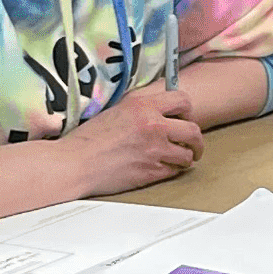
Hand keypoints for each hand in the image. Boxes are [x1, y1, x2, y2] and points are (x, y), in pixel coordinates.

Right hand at [60, 85, 203, 192]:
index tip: (184, 119)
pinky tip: (162, 167)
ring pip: (187, 155)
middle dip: (196, 140)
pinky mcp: (151, 172)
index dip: (188, 111)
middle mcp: (154, 126)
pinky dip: (171, 170)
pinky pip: (174, 171)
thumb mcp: (116, 110)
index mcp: (143, 106)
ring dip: (185, 157)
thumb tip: (160, 110)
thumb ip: (141, 109)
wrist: (76, 163)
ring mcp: (154, 151)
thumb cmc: (89, 139)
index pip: (183, 101)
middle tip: (192, 144)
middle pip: (193, 131)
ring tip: (177, 158)